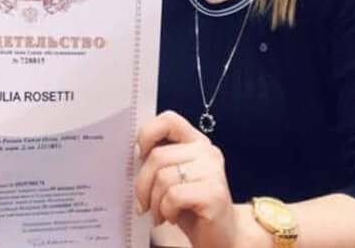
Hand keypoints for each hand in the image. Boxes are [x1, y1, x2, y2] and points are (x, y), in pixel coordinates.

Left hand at [135, 111, 241, 247]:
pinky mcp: (213, 193)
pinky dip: (166, 210)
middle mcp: (207, 151)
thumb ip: (159, 161)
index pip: (169, 119)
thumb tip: (132, 153)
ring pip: (163, 177)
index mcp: (195, 141)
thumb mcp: (173, 177)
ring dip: (154, 201)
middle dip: (142, 184)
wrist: (221, 235)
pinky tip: (171, 217)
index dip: (148, 134)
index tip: (139, 155)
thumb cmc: (191, 206)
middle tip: (143, 203)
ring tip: (160, 213)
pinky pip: (173, 196)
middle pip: (158, 156)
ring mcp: (212, 171)